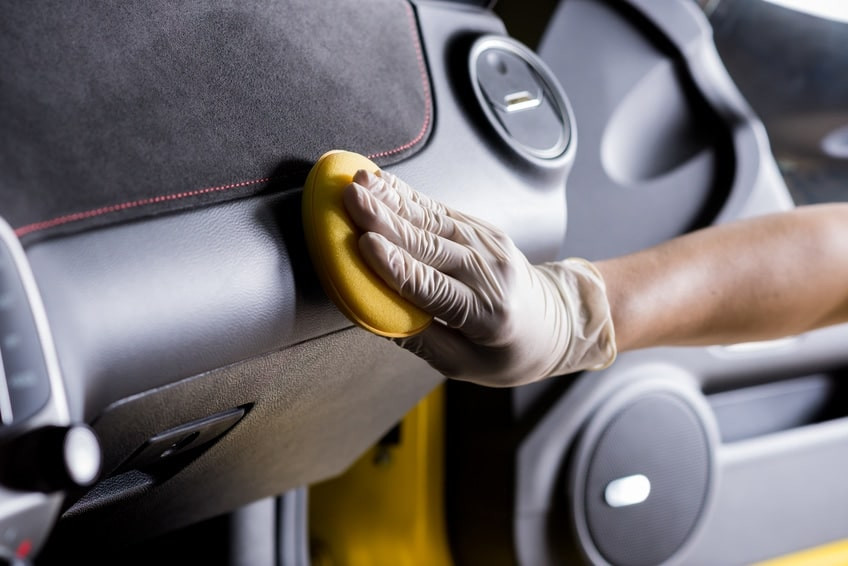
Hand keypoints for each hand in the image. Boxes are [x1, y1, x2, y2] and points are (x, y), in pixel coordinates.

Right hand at [342, 169, 614, 386]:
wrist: (553, 324)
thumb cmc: (506, 352)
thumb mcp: (463, 365)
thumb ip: (419, 340)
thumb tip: (373, 312)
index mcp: (488, 314)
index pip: (435, 288)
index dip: (397, 266)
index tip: (366, 246)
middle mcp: (491, 272)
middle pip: (431, 243)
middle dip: (387, 221)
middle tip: (351, 202)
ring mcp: (488, 244)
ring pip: (433, 219)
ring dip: (393, 200)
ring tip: (359, 186)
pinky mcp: (481, 228)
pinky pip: (439, 210)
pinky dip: (407, 196)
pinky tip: (381, 185)